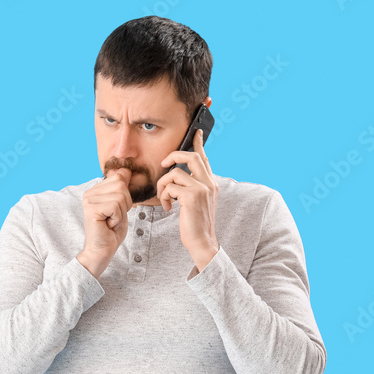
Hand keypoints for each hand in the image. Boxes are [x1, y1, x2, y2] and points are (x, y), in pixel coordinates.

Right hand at [77, 169, 131, 277]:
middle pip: (121, 184)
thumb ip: (121, 188)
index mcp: (96, 190)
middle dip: (125, 203)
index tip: (116, 210)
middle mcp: (89, 192)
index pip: (119, 177)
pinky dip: (117, 218)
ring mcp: (89, 200)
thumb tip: (125, 170)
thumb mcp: (121, 206)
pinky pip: (115, 206)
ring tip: (111, 221)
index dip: (125, 195)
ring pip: (120, 196)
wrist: (102, 251)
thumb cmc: (111, 231)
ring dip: (121, 212)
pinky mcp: (91, 209)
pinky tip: (108, 225)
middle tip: (114, 217)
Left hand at [157, 129, 219, 271]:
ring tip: (164, 199)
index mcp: (210, 183)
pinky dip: (164, 196)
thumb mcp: (195, 202)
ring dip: (163, 186)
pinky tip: (168, 208)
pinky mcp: (192, 197)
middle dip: (173, 156)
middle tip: (163, 164)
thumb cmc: (195, 224)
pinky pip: (170, 187)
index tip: (196, 132)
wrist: (202, 242)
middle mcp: (209, 183)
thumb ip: (190, 188)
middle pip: (191, 156)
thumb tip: (176, 179)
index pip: (204, 157)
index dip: (199, 143)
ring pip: (174, 173)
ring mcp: (202, 189)